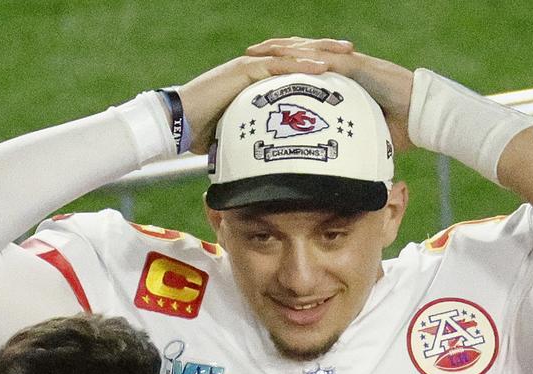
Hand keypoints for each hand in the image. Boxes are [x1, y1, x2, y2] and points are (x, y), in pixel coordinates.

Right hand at [179, 39, 352, 153]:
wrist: (179, 124)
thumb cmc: (205, 134)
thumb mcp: (242, 135)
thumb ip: (260, 140)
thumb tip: (275, 164)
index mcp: (259, 80)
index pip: (294, 66)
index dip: (318, 64)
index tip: (343, 68)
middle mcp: (256, 67)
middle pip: (298, 54)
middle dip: (326, 50)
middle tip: (353, 51)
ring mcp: (250, 65)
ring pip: (292, 54)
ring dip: (320, 52)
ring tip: (345, 53)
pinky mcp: (244, 70)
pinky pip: (277, 65)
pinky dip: (300, 65)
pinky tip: (321, 66)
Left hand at [245, 38, 414, 152]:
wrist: (424, 118)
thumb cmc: (400, 129)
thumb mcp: (363, 138)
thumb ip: (346, 146)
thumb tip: (334, 172)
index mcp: (342, 80)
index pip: (306, 68)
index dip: (282, 66)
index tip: (258, 70)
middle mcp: (344, 67)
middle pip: (302, 53)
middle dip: (275, 51)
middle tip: (249, 54)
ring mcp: (352, 64)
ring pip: (311, 50)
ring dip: (285, 49)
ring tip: (261, 50)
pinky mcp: (361, 67)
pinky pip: (329, 59)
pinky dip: (308, 58)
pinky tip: (289, 57)